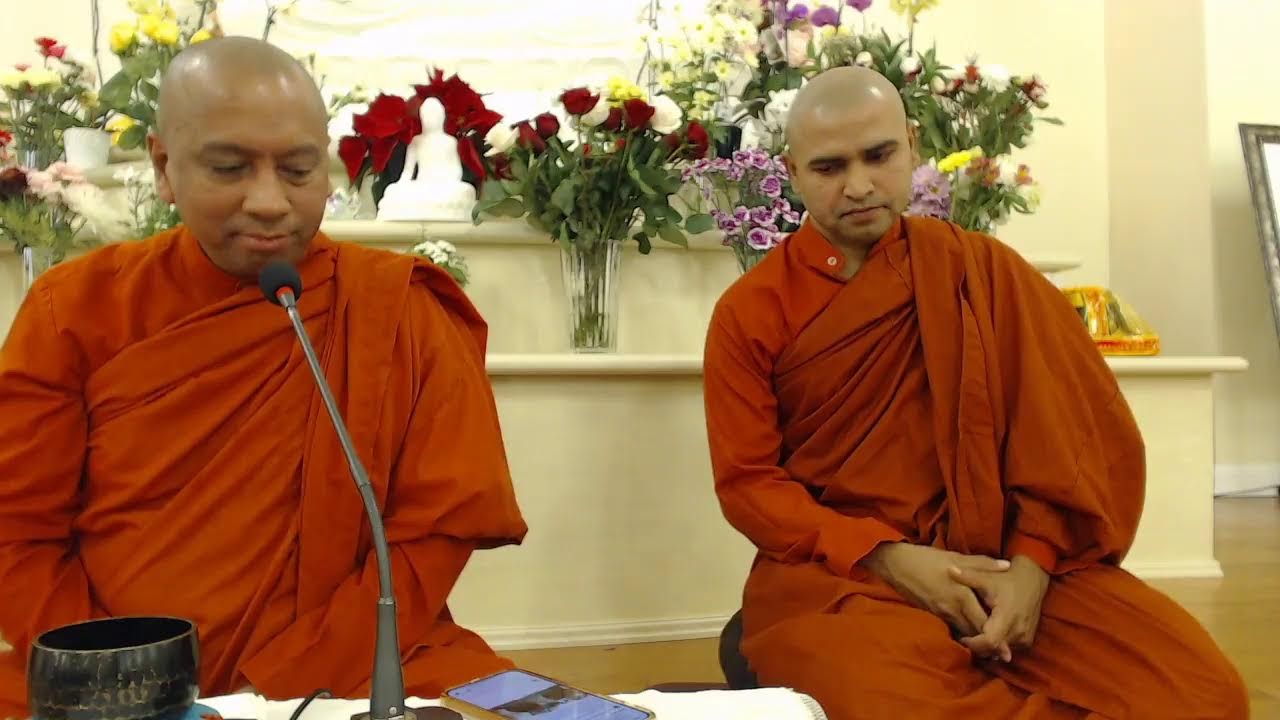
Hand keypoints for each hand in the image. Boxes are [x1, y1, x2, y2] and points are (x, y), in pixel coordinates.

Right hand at [862, 542, 1011, 640]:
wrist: (895, 565)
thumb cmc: (926, 558)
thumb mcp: (956, 556)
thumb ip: (983, 563)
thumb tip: (1007, 566)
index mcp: (961, 594)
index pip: (983, 622)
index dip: (997, 636)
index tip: (1008, 645)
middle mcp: (952, 608)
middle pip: (974, 633)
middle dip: (988, 644)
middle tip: (1002, 653)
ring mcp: (940, 613)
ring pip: (963, 634)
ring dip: (976, 641)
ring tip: (990, 649)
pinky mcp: (932, 615)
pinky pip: (951, 629)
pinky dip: (962, 635)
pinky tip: (968, 637)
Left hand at [949, 555, 1050, 661]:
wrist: (1032, 582)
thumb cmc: (1006, 579)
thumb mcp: (986, 577)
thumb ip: (967, 576)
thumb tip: (949, 570)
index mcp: (1008, 616)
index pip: (990, 641)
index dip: (974, 643)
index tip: (962, 637)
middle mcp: (1018, 631)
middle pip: (993, 650)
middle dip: (977, 646)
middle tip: (964, 637)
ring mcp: (1024, 638)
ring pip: (1000, 652)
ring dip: (986, 647)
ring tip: (973, 635)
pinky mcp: (1027, 641)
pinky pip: (1008, 649)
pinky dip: (996, 645)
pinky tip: (986, 635)